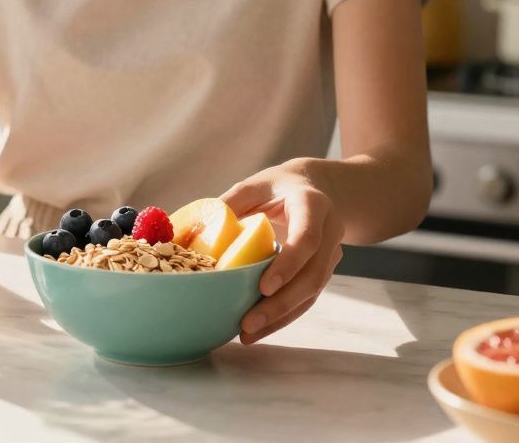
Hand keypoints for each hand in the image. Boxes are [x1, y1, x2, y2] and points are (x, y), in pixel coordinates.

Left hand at [218, 160, 344, 343]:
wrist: (320, 188)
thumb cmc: (280, 186)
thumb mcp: (256, 184)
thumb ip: (229, 204)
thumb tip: (188, 231)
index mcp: (313, 205)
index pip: (306, 239)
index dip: (288, 265)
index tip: (264, 287)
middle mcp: (329, 232)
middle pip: (311, 276)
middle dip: (281, 304)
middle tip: (248, 324)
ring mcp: (330, 254)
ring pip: (311, 293)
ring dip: (281, 317)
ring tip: (248, 335)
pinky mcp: (323, 271)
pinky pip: (307, 298)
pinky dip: (284, 316)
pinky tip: (260, 329)